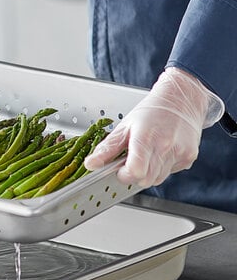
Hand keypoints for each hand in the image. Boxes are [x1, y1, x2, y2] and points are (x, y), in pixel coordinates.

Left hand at [83, 67, 223, 187]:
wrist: (181, 99)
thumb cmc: (151, 111)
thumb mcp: (124, 126)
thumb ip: (107, 148)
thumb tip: (90, 164)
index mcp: (145, 137)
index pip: (135, 171)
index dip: (124, 175)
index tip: (120, 169)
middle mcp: (165, 146)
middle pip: (146, 180)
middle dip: (134, 175)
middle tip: (131, 161)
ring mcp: (179, 153)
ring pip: (158, 179)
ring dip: (148, 173)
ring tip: (146, 154)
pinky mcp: (189, 157)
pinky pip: (170, 173)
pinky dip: (161, 168)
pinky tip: (160, 153)